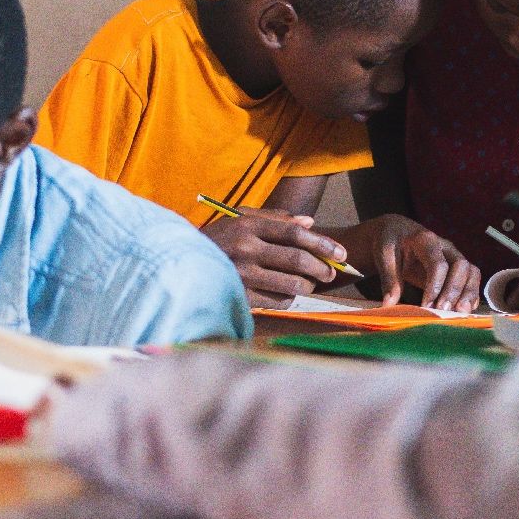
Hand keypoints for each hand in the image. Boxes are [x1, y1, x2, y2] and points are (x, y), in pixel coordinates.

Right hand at [202, 208, 344, 308]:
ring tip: (311, 283)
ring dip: (308, 285)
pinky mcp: (239, 297)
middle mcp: (245, 248)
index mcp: (246, 225)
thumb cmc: (217, 238)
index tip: (340, 251)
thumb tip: (309, 222)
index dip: (322, 242)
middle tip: (331, 272)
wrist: (179, 262)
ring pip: (291, 284)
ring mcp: (241, 274)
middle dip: (322, 267)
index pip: (294, 233)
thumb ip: (274, 218)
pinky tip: (287, 293)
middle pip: (297, 259)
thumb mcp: (238, 218)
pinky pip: (278, 301)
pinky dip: (289, 298)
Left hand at [370, 215, 480, 311]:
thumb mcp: (384, 255)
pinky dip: (471, 295)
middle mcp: (445, 247)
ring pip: (471, 272)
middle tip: (443, 311)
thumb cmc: (390, 241)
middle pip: (461, 266)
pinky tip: (465, 311)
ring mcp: (453, 256)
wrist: (398, 231)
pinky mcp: (456, 268)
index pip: (438, 264)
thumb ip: (389, 279)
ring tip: (459, 314)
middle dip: (455, 291)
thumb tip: (389, 305)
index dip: (435, 287)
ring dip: (468, 294)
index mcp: (426, 240)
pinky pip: (471, 279)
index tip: (426, 306)